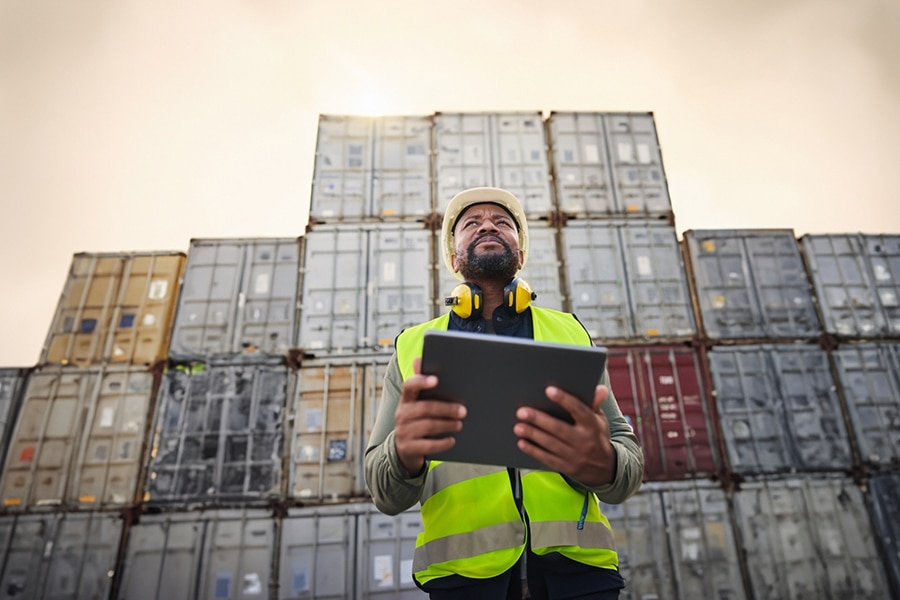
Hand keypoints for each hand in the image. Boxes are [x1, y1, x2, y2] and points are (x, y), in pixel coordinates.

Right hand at [393, 357, 466, 475]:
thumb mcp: (416, 403)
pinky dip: (442, 443)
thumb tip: (418, 358)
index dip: (421, 381)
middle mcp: (402, 414)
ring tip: (460, 424)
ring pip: (428, 426)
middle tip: (463, 410)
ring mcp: (403, 432)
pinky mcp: (408, 448)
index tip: (436, 380)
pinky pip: (427, 445)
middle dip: (446, 408)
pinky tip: (452, 440)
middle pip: (424, 408)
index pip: (409, 386)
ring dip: (446, 424)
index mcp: (406, 400)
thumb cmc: (416, 420)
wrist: (403, 449)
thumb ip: (421, 383)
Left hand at [513, 385, 615, 485]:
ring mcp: (575, 456)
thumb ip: (595, 403)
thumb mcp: (599, 419)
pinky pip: (547, 458)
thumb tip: (600, 389)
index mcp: (592, 425)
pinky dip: (533, 451)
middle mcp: (584, 440)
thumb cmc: (597, 437)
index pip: (578, 410)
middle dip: (539, 420)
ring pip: (551, 444)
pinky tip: (522, 442)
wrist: (605, 468)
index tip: (549, 390)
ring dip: (533, 435)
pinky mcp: (566, 467)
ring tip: (518, 427)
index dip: (564, 399)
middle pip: (559, 428)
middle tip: (522, 412)